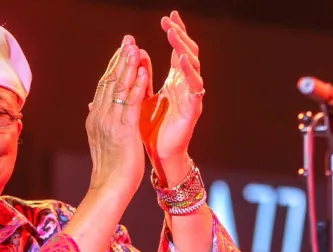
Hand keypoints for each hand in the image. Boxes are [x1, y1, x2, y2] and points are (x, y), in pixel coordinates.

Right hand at [86, 35, 150, 196]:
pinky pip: (132, 103)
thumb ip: (99, 122)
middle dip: (120, 59)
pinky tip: (143, 72)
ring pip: (120, 88)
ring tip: (136, 48)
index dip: (113, 67)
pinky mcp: (124, 130)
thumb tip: (92, 108)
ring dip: (129, 66)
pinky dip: (137, 86)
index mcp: (96, 118)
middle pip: (110, 81)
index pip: (104, 87)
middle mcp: (100, 117)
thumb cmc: (110, 170)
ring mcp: (111, 123)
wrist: (109, 188)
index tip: (121, 51)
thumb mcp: (101, 141)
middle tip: (128, 40)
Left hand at [140, 11, 204, 181]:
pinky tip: (182, 59)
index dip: (175, 33)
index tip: (168, 16)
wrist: (159, 154)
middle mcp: (186, 86)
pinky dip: (189, 72)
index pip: (178, 50)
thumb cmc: (152, 129)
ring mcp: (191, 96)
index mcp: (176, 81)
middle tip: (170, 21)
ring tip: (174, 34)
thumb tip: (137, 55)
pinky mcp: (193, 109)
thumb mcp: (142, 97)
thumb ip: (141, 78)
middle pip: (188, 53)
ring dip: (184, 48)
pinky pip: (195, 86)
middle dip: (179, 35)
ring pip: (193, 66)